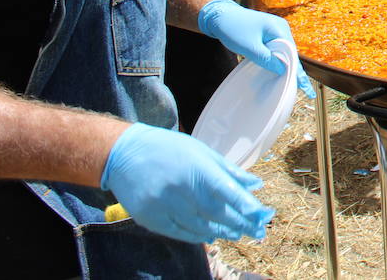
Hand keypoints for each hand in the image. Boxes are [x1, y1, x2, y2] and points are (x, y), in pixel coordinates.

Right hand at [101, 122, 273, 243]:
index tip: (261, 214)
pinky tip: (211, 236)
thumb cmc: (168, 149)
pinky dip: (198, 236)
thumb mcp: (201, 151)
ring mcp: (164, 205)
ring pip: (199, 225)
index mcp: (196, 167)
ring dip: (222, 231)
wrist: (124, 154)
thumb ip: (228, 170)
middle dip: (239, 222)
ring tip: (237, 234)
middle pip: (216, 211)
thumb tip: (254, 185)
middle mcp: (180, 188)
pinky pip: (179, 232)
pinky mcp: (150, 218)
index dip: (244, 204)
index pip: (225, 189)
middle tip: (257, 230)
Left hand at [198, 0, 312, 97]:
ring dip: (285, 63)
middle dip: (294, 68)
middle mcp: (281, 27)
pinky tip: (280, 67)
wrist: (221, 16)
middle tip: (302, 88)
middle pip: (290, 51)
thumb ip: (267, 59)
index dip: (297, 70)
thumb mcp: (250, 48)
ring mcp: (275, 29)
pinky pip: (277, 48)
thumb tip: (283, 70)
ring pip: (283, 50)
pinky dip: (278, 58)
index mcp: (279, 28)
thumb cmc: (234, 29)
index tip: (304, 85)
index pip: (292, 52)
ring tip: (294, 81)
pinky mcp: (268, 32)